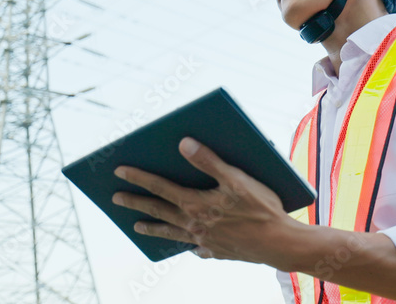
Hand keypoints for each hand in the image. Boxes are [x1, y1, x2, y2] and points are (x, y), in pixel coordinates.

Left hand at [111, 136, 300, 264]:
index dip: (138, 177)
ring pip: (171, 232)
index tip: (118, 170)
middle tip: (115, 198)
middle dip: (136, 202)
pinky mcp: (218, 252)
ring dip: (153, 227)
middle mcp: (195, 224)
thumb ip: (209, 161)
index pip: (160, 187)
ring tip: (137, 225)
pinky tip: (187, 244)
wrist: (280, 244)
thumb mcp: (237, 179)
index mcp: (197, 204)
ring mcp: (204, 241)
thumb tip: (183, 143)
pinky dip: (187, 244)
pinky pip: (196, 248)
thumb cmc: (261, 208)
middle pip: (159, 210)